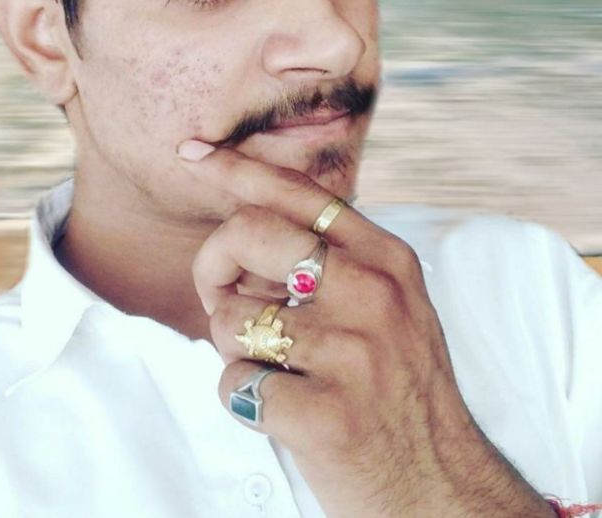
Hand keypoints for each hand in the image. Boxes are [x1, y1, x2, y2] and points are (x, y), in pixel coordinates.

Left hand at [178, 140, 553, 517]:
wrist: (442, 486)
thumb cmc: (398, 387)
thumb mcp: (389, 303)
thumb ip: (331, 260)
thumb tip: (241, 225)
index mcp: (385, 258)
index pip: (298, 191)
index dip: (235, 167)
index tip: (192, 150)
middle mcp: (373, 292)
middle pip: (248, 234)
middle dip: (214, 267)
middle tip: (224, 301)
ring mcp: (353, 352)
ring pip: (228, 319)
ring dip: (235, 349)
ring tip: (279, 370)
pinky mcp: (329, 415)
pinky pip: (232, 385)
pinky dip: (241, 401)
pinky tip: (283, 411)